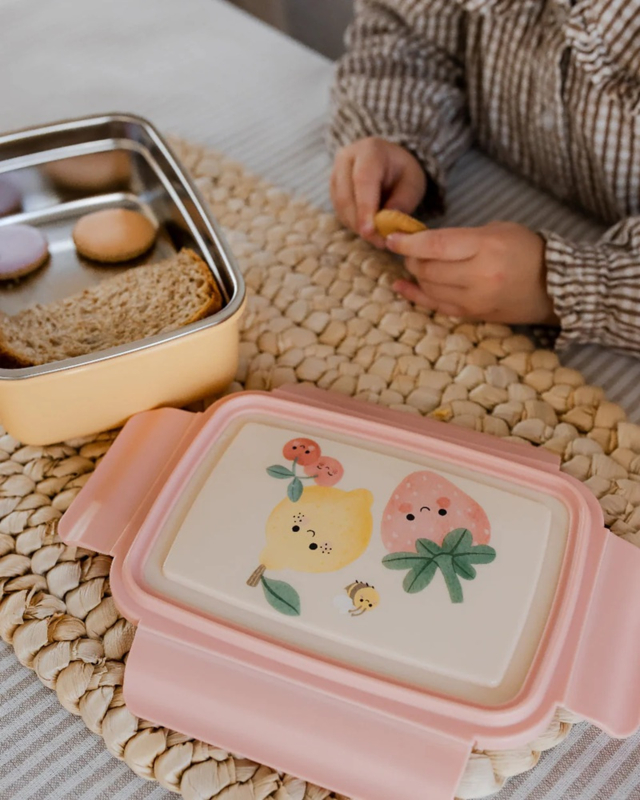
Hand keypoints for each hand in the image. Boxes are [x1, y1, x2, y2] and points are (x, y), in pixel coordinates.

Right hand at [330, 137, 425, 248]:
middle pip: (346, 196)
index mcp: (370, 150)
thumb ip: (402, 203)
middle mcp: (346, 158)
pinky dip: (353, 224)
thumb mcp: (413, 184)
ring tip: (378, 235)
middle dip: (361, 223)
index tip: (369, 231)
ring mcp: (335, 173)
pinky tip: (368, 226)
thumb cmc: (403, 172)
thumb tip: (385, 226)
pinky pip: (339, 212)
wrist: (389, 162)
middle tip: (379, 241)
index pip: (363, 180)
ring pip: (340, 207)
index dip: (364, 208)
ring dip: (357, 226)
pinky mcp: (332, 189)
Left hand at [387, 221, 557, 324]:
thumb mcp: (496, 231)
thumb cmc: (525, 250)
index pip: (436, 245)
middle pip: (428, 269)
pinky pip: (436, 306)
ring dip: (417, 275)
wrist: (555, 286)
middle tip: (409, 250)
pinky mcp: (473, 315)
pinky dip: (416, 295)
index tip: (392, 237)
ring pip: (430, 288)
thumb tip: (423, 242)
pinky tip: (402, 285)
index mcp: (486, 248)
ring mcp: (475, 299)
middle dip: (412, 258)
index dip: (409, 243)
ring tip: (416, 264)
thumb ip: (460, 237)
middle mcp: (479, 276)